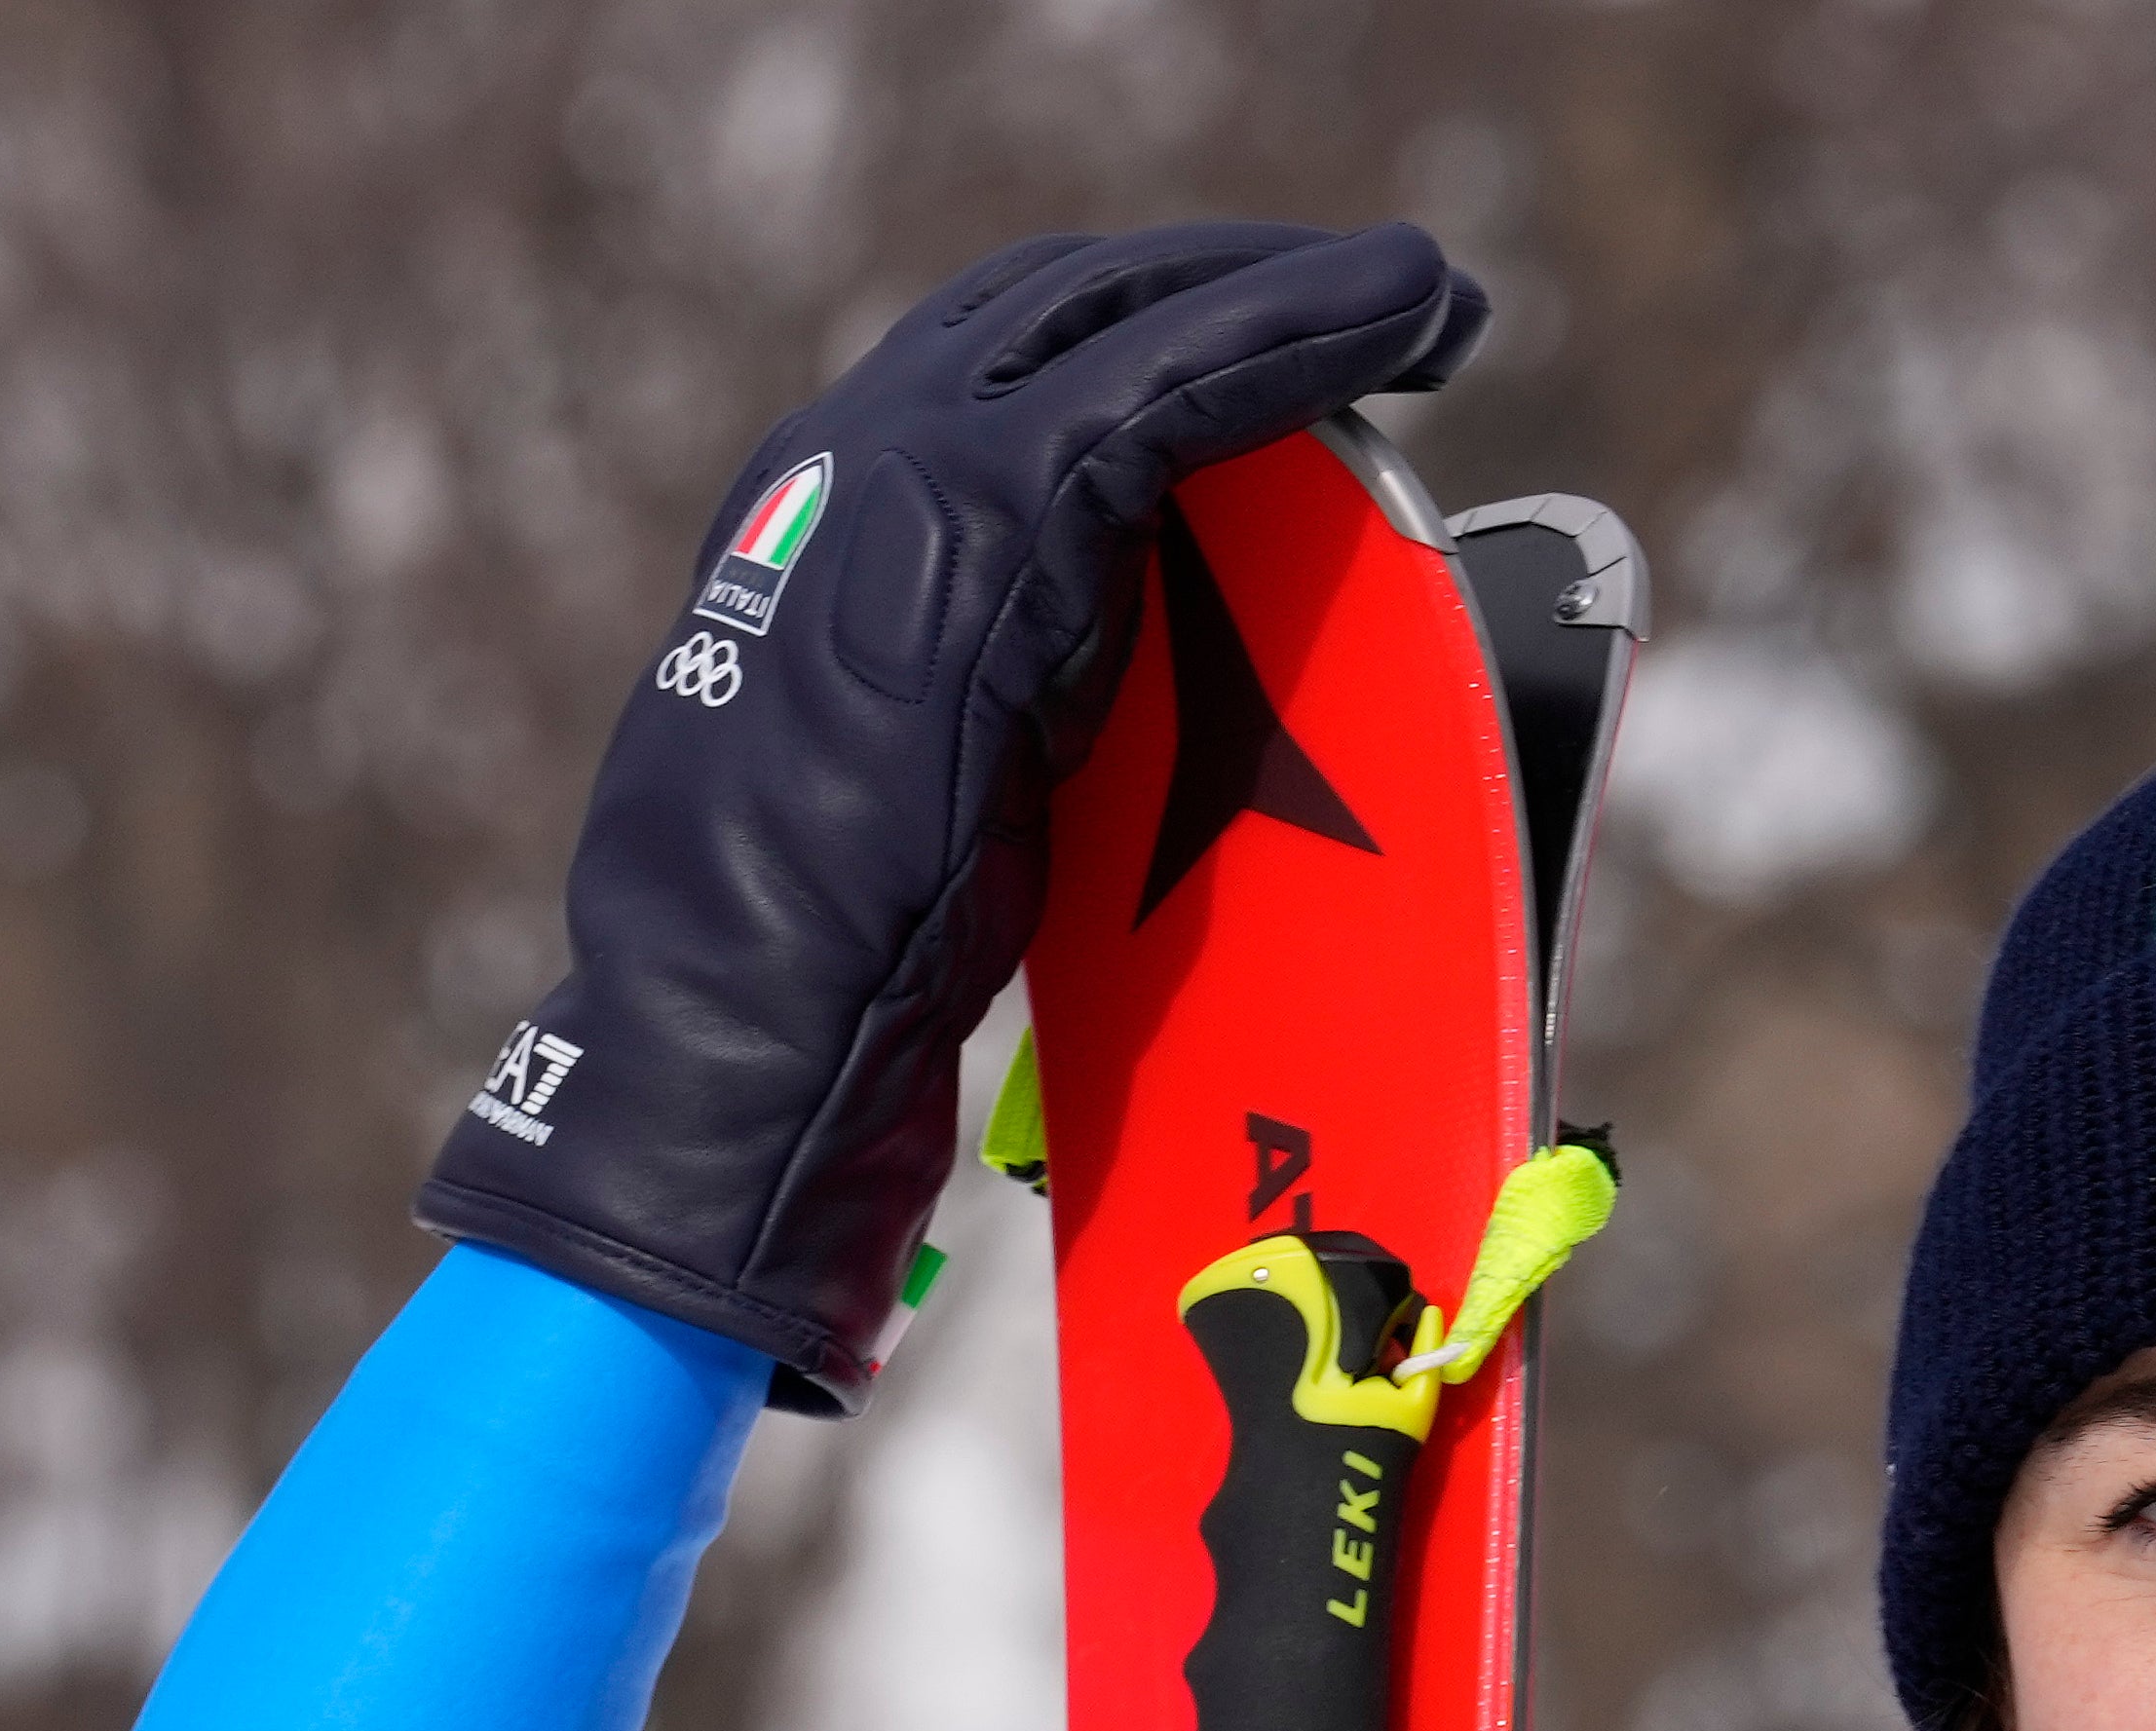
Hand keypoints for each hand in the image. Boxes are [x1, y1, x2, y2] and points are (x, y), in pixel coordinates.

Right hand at [415, 223, 1485, 1404]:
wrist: (732, 1024)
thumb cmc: (799, 970)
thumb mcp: (897, 784)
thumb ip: (977, 698)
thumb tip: (1065, 721)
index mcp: (813, 518)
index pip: (988, 362)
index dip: (1127, 329)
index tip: (1241, 344)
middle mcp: (854, 457)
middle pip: (1069, 302)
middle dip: (1229, 282)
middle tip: (1376, 298)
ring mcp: (914, 469)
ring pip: (1137, 313)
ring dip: (1297, 290)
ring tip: (1423, 298)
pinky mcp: (996, 514)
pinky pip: (1182, 382)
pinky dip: (1302, 334)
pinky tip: (1399, 321)